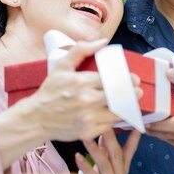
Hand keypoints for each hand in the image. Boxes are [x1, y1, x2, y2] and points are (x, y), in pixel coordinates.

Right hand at [21, 39, 141, 141]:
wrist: (36, 118)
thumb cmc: (50, 91)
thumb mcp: (62, 66)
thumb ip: (81, 50)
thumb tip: (102, 42)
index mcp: (82, 82)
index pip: (114, 80)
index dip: (128, 80)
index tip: (135, 80)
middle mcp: (87, 100)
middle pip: (119, 96)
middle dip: (132, 94)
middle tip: (137, 92)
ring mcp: (88, 118)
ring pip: (117, 113)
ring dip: (125, 108)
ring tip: (128, 104)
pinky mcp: (88, 132)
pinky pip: (108, 126)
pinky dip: (112, 120)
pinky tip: (111, 115)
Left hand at [76, 129, 140, 173]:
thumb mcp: (105, 164)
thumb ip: (105, 149)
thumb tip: (104, 130)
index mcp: (123, 169)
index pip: (130, 151)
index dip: (133, 138)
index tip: (136, 125)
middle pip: (116, 155)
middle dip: (110, 138)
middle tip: (103, 124)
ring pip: (104, 164)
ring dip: (95, 149)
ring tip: (86, 137)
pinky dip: (85, 165)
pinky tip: (78, 156)